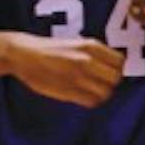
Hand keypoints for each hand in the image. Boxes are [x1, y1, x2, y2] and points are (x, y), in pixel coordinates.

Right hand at [10, 35, 124, 106]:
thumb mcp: (75, 43)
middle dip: (111, 82)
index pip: (120, 61)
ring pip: (106, 92)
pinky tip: (82, 96)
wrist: (24, 54)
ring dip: (101, 94)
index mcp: (90, 46)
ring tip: (90, 90)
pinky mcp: (69, 91)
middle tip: (101, 83)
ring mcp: (78, 76)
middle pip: (116, 78)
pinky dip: (90, 101)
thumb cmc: (48, 49)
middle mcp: (87, 60)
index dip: (116, 69)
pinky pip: (92, 101)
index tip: (109, 72)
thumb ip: (94, 54)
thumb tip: (112, 68)